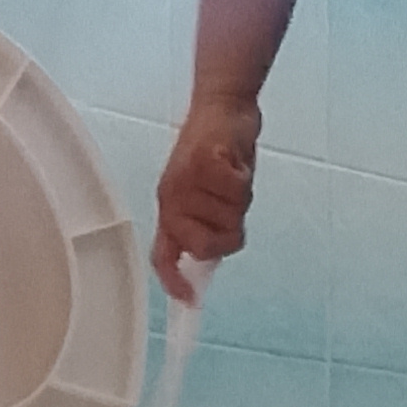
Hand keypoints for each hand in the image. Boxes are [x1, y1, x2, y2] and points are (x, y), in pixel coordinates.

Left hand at [153, 94, 260, 301]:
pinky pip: (236, 192)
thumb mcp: (200, 193)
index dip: (173, 281)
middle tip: (228, 203)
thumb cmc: (216, 151)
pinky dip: (243, 179)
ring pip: (229, 219)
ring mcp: (187, 182)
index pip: (163, 255)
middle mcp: (172, 199)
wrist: (223, 106)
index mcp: (169, 208)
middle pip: (208, 247)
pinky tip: (235, 162)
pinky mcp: (206, 163)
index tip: (190, 300)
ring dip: (239, 200)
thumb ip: (201, 226)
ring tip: (231, 176)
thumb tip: (206, 264)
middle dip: (227, 230)